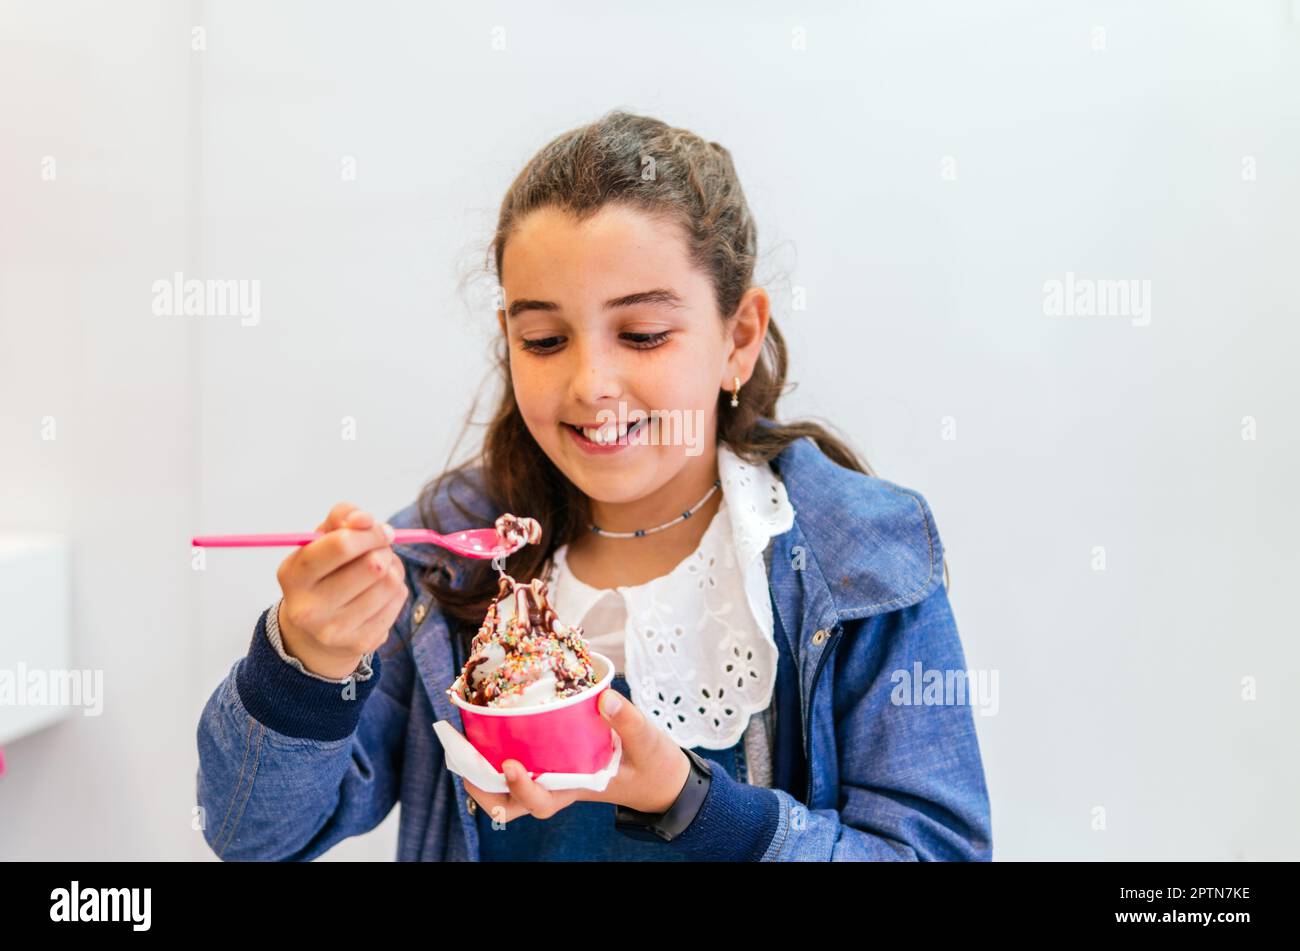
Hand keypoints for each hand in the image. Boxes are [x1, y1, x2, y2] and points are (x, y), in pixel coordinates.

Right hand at [275, 502, 405, 678]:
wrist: (315, 632)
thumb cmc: (322, 572)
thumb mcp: (320, 540)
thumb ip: (341, 517)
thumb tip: (365, 519)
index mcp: (293, 576)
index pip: (341, 545)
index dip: (368, 531)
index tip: (377, 529)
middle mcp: (309, 608)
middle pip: (372, 565)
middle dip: (382, 549)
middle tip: (379, 548)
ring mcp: (336, 630)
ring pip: (390, 582)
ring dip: (392, 566)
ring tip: (379, 569)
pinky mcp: (362, 642)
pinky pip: (398, 600)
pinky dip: (396, 587)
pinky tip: (380, 590)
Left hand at [463, 688, 692, 824]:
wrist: (664, 776)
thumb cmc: (655, 764)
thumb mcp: (648, 741)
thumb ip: (628, 721)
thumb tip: (605, 697)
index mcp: (579, 788)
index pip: (542, 802)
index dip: (521, 789)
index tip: (511, 765)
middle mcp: (561, 785)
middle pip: (513, 804)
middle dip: (485, 790)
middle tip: (464, 761)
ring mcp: (557, 774)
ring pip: (512, 788)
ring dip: (487, 772)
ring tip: (465, 747)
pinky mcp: (560, 760)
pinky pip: (526, 762)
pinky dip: (505, 750)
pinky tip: (494, 727)